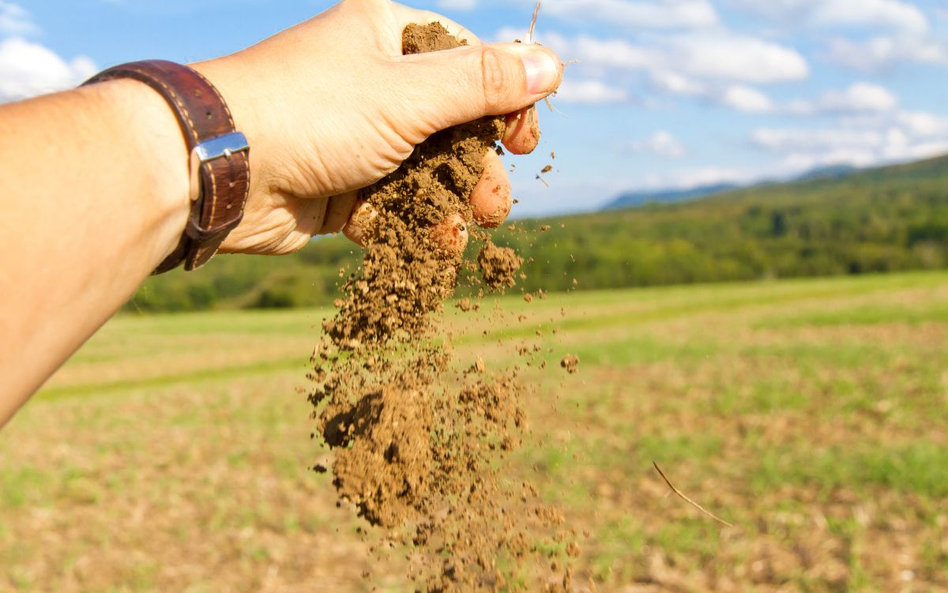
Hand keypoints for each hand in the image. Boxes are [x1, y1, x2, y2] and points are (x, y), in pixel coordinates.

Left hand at [192, 0, 561, 255]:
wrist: (218, 171)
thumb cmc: (312, 112)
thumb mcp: (409, 94)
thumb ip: (483, 84)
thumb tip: (553, 63)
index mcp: (385, 36)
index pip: (466, 60)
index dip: (504, 100)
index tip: (524, 141)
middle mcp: (369, 81)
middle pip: (449, 124)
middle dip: (475, 168)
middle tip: (494, 206)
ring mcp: (351, 137)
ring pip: (421, 171)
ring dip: (446, 204)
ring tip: (461, 235)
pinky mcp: (335, 186)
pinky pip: (388, 204)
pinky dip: (408, 225)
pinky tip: (428, 249)